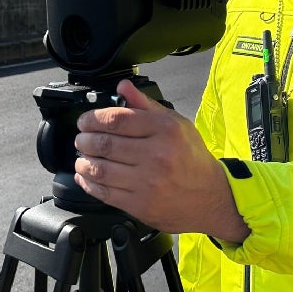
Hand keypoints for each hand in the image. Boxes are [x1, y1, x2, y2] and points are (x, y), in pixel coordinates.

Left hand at [74, 80, 249, 241]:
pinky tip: (86, 176)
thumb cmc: (192, 159)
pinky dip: (88, 183)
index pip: (117, 119)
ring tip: (82, 157)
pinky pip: (104, 192)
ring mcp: (148, 182)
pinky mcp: (140, 204)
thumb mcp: (177, 124)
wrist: (210, 197)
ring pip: (100, 169)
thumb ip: (146, 105)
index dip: (93, 119)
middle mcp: (156, 155)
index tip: (85, 121)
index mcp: (165, 130)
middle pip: (105, 143)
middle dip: (85, 140)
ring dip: (83, 161)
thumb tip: (123, 87)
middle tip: (81, 138)